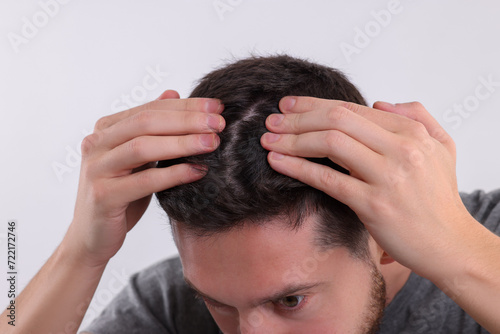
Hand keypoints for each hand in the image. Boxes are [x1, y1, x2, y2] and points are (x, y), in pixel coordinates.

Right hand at [64, 90, 224, 267]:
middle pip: (147, 122)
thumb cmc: (121, 195)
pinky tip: (198, 171)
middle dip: (187, 120)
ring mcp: (97, 169)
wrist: (92, 237)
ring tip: (213, 143)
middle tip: (219, 123)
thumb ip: (152, 128)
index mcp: (106, 129)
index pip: (151, 108)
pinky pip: (145, 181)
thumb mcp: (138, 158)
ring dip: (183, 143)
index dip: (186, 105)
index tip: (218, 106)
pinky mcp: (103, 196)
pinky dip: (174, 174)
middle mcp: (96, 143)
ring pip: (143, 147)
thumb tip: (174, 91)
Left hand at [260, 97, 474, 278]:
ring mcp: (388, 176)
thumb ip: (417, 116)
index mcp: (411, 132)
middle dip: (297, 118)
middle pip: (337, 120)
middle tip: (271, 119)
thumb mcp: (442, 147)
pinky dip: (298, 167)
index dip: (315, 104)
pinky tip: (277, 162)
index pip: (353, 109)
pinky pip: (328, 180)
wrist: (450, 244)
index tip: (290, 104)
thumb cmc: (440, 197)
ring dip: (292, 139)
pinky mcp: (374, 205)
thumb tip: (379, 102)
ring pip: (330, 144)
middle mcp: (401, 149)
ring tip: (268, 140)